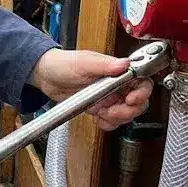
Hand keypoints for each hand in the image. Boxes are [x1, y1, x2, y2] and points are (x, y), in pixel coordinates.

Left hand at [29, 48, 153, 130]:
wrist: (45, 76)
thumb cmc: (63, 63)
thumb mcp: (83, 63)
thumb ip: (104, 65)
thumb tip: (124, 64)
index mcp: (116, 71)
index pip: (141, 81)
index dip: (142, 93)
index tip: (131, 99)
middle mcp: (115, 85)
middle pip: (138, 102)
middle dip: (129, 110)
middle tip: (114, 111)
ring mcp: (108, 98)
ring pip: (126, 114)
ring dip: (118, 118)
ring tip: (103, 114)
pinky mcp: (99, 108)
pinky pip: (111, 121)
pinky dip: (107, 124)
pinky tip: (98, 118)